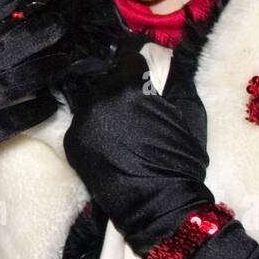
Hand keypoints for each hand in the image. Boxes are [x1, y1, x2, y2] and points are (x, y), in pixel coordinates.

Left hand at [62, 38, 214, 257]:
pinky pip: (84, 123)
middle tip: (137, 104)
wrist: (163, 206)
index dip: (139, 62)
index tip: (142, 68)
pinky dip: (96, 127)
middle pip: (108, 77)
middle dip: (121, 85)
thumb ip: (169, 74)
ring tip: (125, 126)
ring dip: (106, 106)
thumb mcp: (187, 107)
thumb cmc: (182, 158)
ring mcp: (80, 123)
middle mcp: (97, 100)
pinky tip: (112, 142)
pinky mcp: (71, 144)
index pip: (129, 56)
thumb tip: (154, 51)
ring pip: (93, 100)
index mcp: (128, 87)